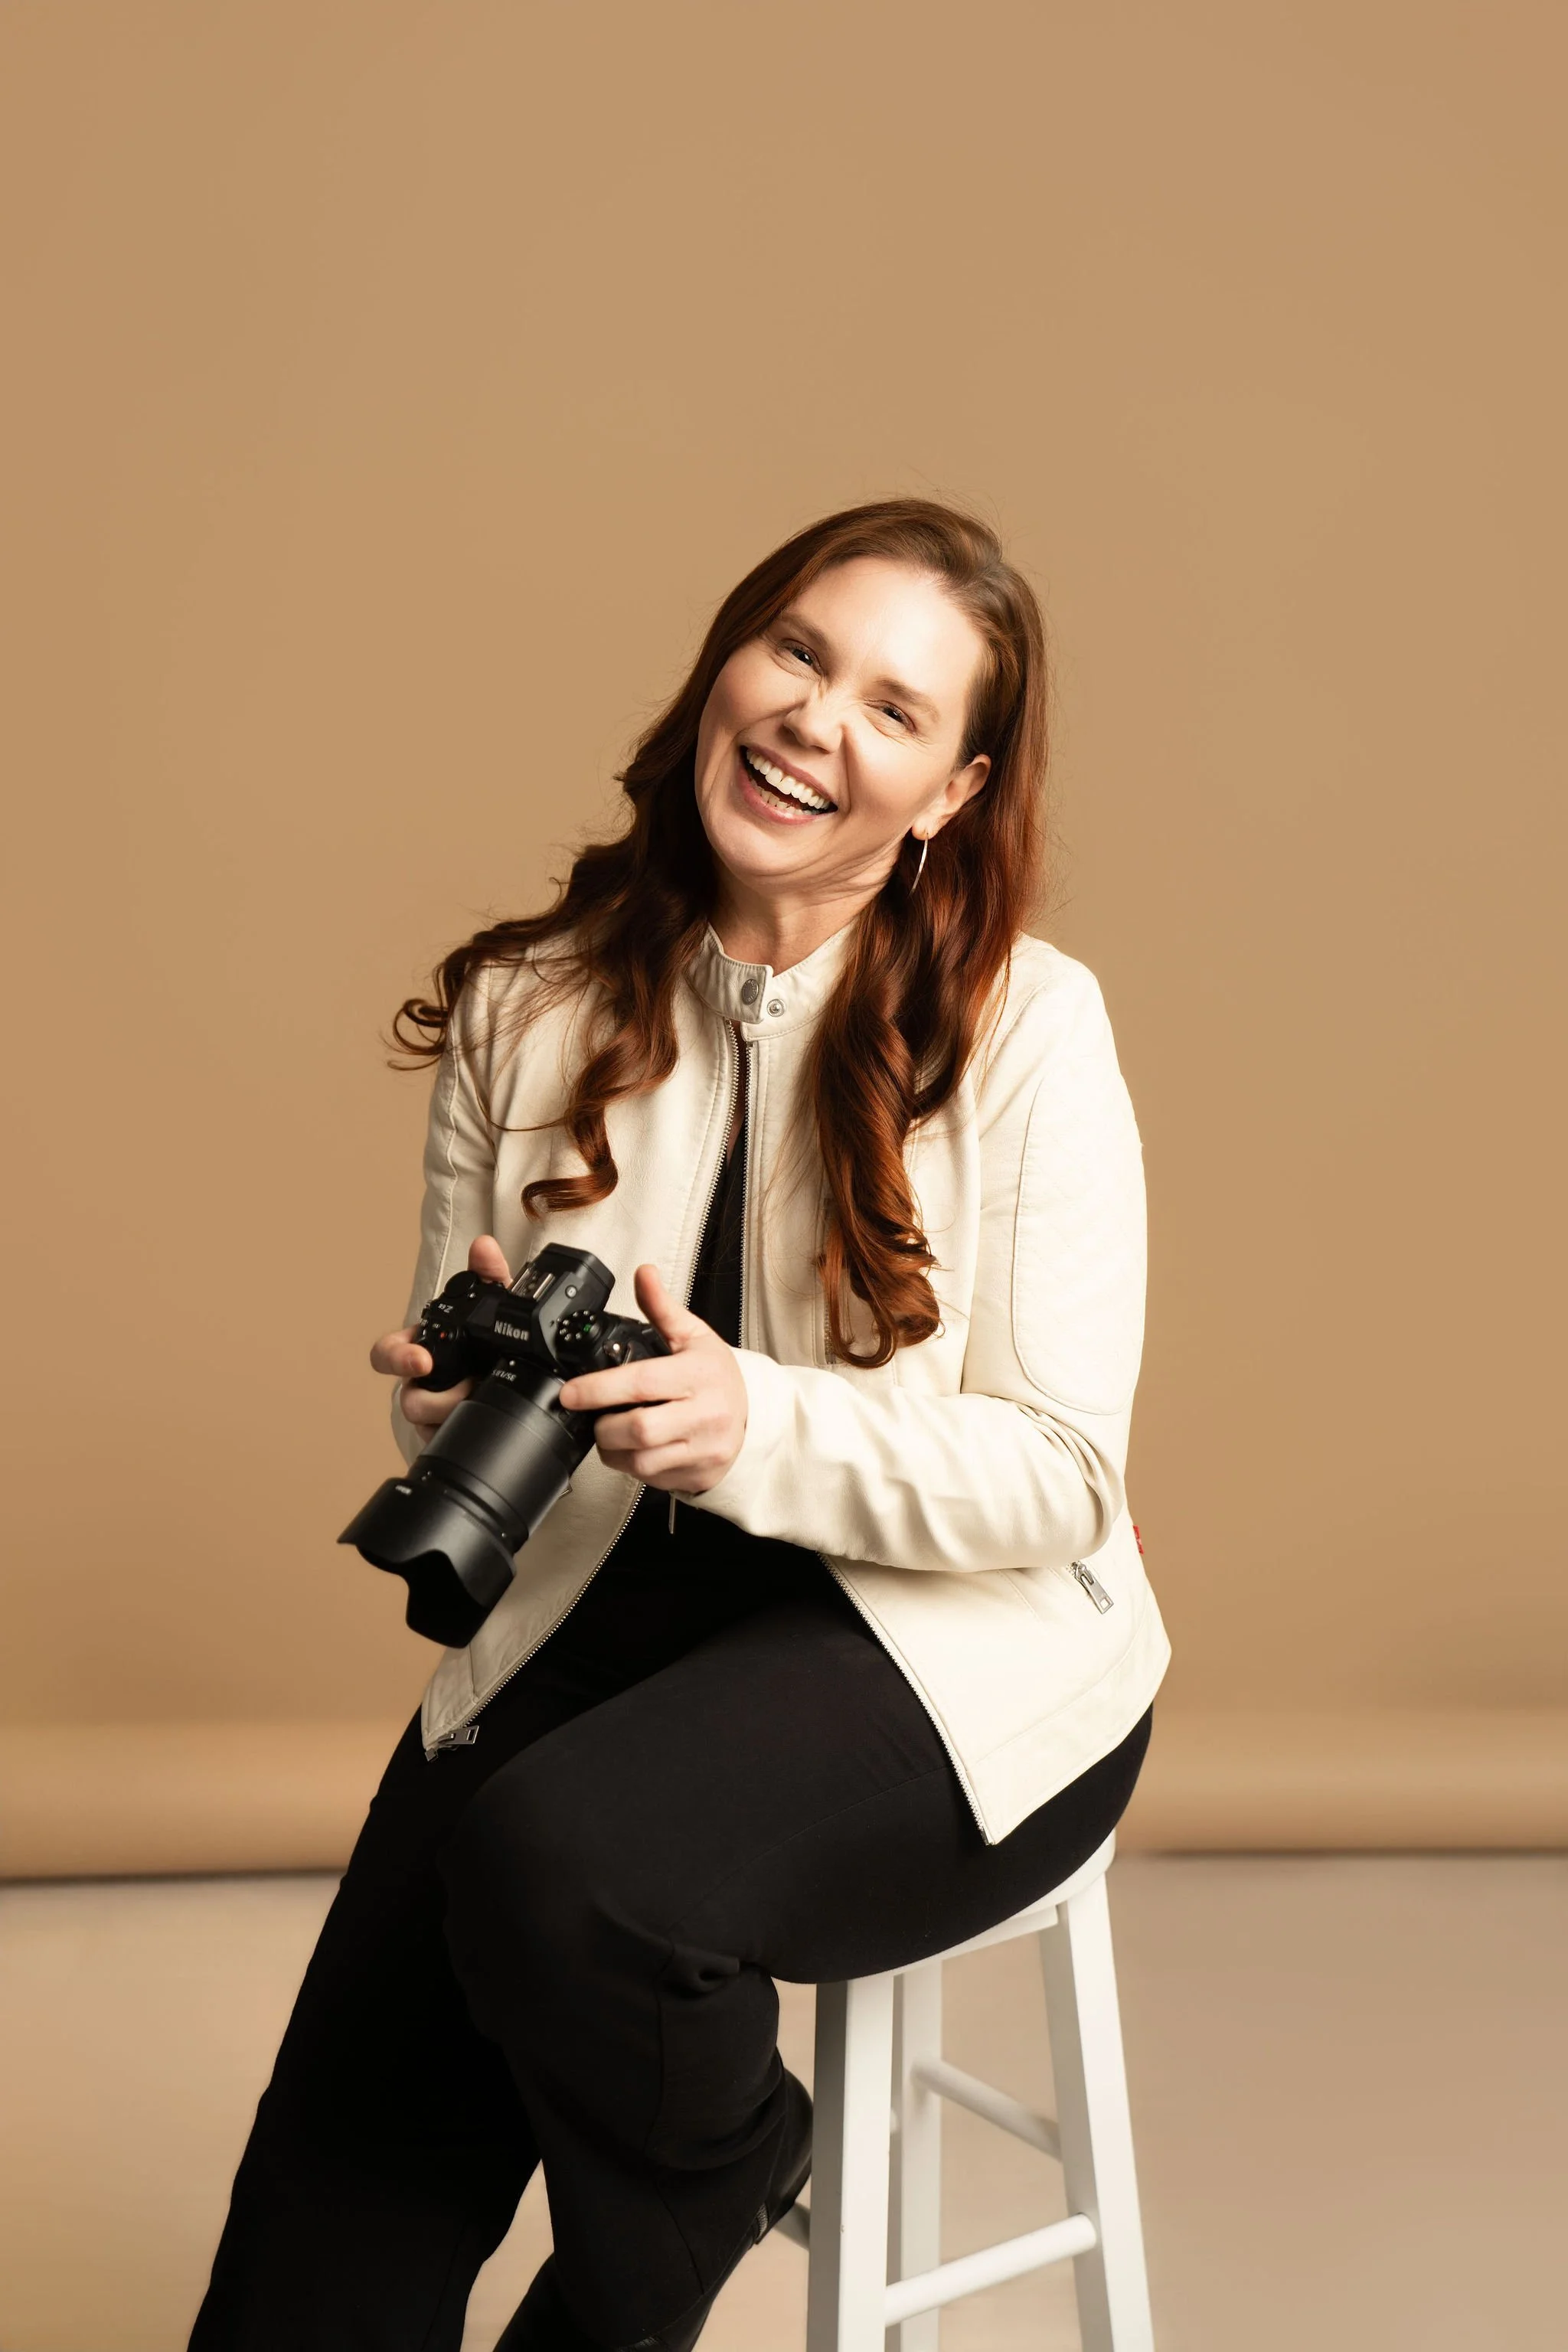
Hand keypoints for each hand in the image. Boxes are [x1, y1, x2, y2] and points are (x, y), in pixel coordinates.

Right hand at [369, 1234, 511, 1445]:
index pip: (386, 1355)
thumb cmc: (487, 1340)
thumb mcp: (493, 1305)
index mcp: (420, 1348)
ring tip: (485, 1400)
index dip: (396, 1358)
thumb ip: (488, 1275)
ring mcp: (431, 1411)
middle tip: (468, 1390)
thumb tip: (484, 1246)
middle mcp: (420, 1382)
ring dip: (455, 1414)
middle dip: (438, 1398)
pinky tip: (482, 1425)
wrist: (510, 1375)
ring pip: (426, 1424)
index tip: (422, 1361)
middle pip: (407, 1398)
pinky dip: (462, 1433)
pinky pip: (443, 1440)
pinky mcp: (445, 1433)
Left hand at [558, 1264, 747, 1492]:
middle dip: (604, 1426)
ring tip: (610, 1434)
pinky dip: (632, 1466)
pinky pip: (652, 1478)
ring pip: (642, 1461)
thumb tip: (643, 1275)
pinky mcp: (699, 1475)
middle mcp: (705, 1414)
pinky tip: (633, 1449)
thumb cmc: (717, 1377)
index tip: (571, 1392)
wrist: (755, 1418)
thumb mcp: (694, 1337)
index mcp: (699, 1375)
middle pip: (640, 1429)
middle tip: (595, 1416)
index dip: (600, 1389)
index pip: (642, 1383)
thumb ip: (662, 1308)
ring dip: (613, 1450)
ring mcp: (703, 1449)